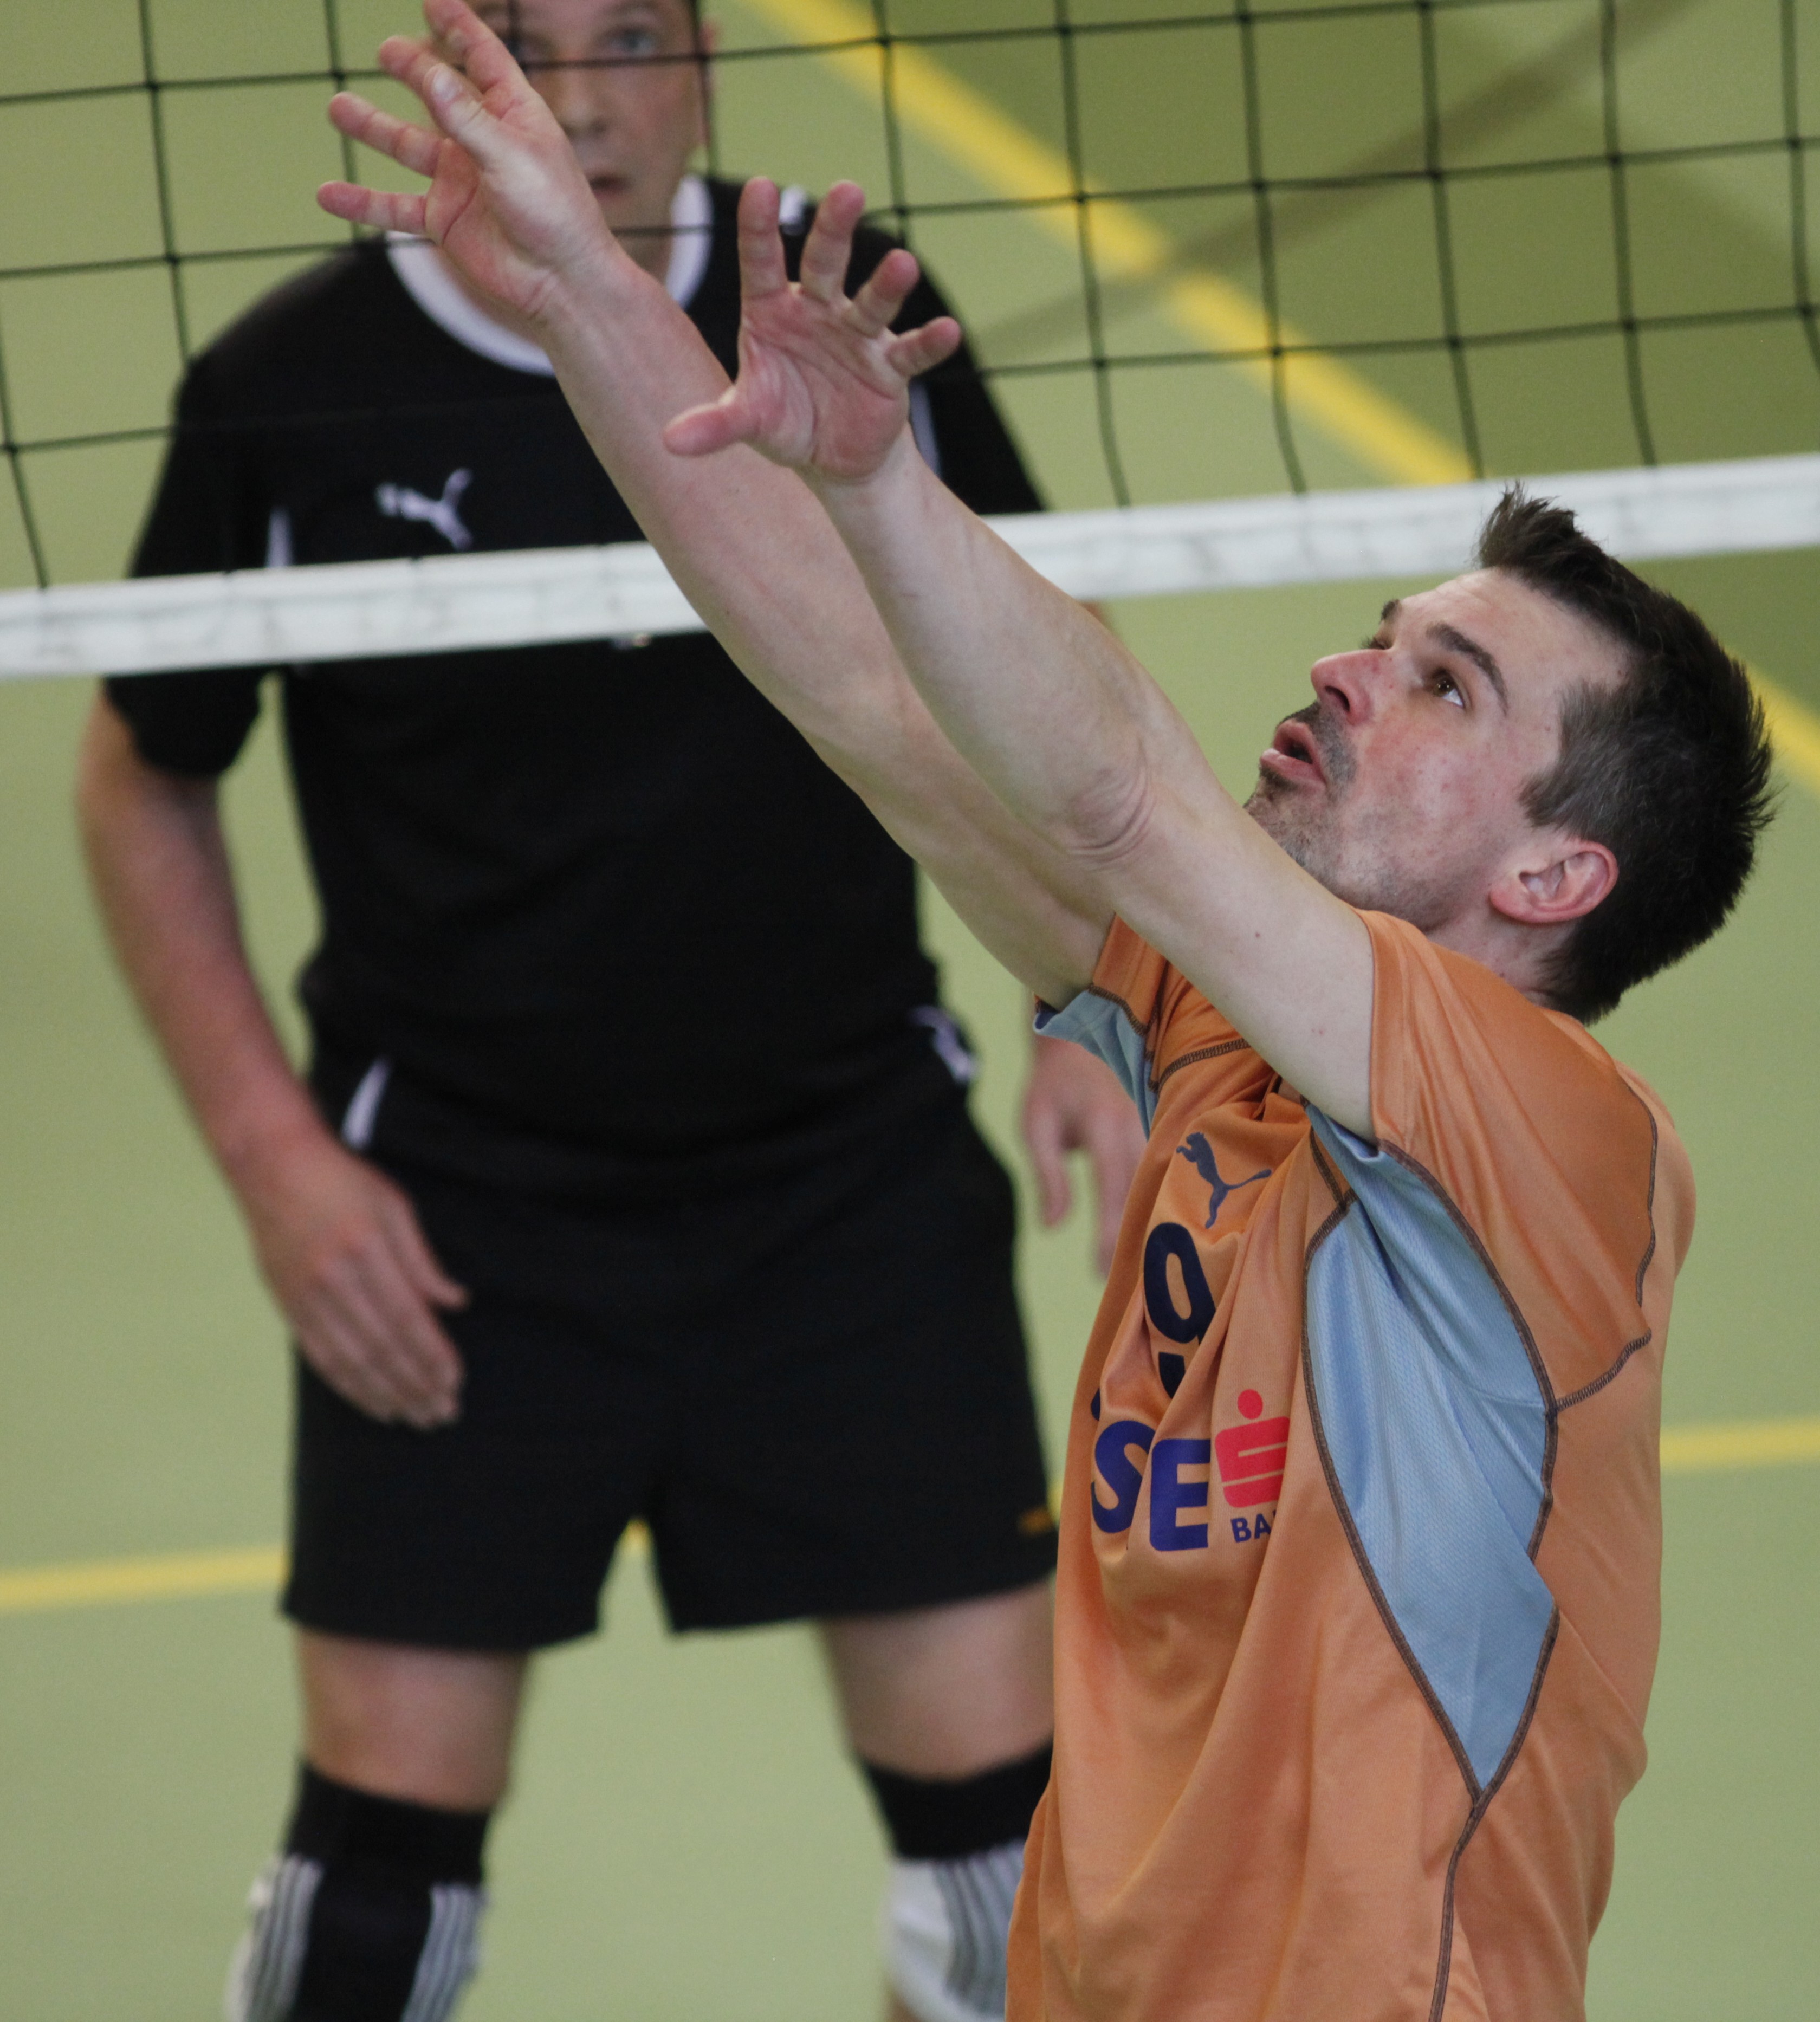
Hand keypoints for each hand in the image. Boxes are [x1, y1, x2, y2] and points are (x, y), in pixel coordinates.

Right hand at [237, 1127, 468, 1427]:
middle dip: (416, 1385)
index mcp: (365, 1249)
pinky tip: (374, 1403)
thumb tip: (456, 1303)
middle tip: (443, 1413)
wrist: (271, 1165)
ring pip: (351, 1361)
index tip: (455, 1380)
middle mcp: (333, 1279)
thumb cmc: (341, 1179)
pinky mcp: (287, 1306)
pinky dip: (349, 1386)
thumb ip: (423, 1261)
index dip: (432, 1355)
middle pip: (382, 1348)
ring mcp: (305, 1296)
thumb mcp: (394, 1206)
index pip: (407, 1318)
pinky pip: (321, 1357)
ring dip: (387, 1395)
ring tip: (416, 1417)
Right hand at [316, 0, 609, 327]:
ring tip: (337, 106)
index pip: (482, 58)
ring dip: (373, 128)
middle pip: (439, 94)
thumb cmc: (554, 214)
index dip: (458, 27)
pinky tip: (326, 194)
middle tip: (387, 50)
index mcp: (513, 115)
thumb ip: (466, 117)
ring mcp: (461, 182)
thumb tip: (430, 71)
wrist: (562, 285)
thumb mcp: (511, 155)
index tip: (433, 1)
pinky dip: (362, 202)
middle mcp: (485, 142)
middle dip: (413, 70)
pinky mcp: (445, 221)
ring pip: (407, 146)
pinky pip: (394, 207)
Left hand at [664, 178, 962, 482]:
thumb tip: (669, 444)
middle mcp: (816, 312)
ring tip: (904, 264)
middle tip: (848, 191)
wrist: (832, 458)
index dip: (759, 228)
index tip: (760, 187)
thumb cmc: (785, 421)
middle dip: (835, 229)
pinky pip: (910, 352)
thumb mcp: (749, 420)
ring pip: (872, 301)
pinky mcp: (889, 369)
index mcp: (771, 312)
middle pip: (825, 263)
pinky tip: (948, 331)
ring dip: (888, 285)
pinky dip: (928, 343)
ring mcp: (856, 337)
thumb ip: (715, 424)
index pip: (761, 262)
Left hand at [1021, 1034, 1146, 1275]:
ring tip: (1153, 1273)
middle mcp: (1138, 1124)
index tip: (1103, 1271)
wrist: (1081, 1035)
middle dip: (1140, 1239)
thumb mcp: (1036, 1124)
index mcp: (1103, 1123)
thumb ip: (1047, 1175)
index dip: (1110, 1230)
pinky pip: (1169, 1172)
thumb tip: (1052, 1228)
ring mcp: (1156, 1125)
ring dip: (1158, 1223)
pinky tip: (1165, 1236)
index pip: (1112, 1185)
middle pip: (1146, 1191)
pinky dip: (1166, 1202)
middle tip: (1133, 1291)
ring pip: (1165, 1183)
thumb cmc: (1054, 1086)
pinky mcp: (1164, 1127)